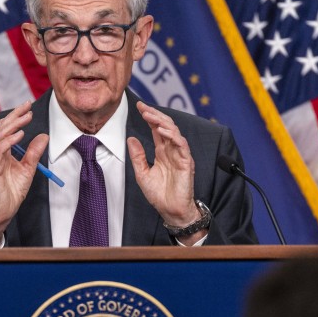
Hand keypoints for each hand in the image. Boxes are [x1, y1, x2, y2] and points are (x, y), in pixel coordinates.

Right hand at [0, 101, 48, 246]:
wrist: (2, 212)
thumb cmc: (11, 192)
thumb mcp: (28, 169)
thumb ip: (34, 152)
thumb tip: (44, 136)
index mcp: (2, 152)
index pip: (7, 129)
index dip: (17, 116)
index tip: (28, 106)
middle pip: (3, 128)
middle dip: (15, 115)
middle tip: (27, 105)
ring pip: (0, 136)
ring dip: (14, 125)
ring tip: (26, 117)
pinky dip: (9, 141)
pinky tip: (20, 135)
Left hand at [127, 101, 203, 239]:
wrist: (171, 210)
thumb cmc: (159, 195)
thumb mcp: (142, 173)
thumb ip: (138, 156)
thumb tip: (131, 139)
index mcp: (162, 152)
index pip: (157, 129)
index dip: (149, 117)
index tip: (139, 106)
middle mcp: (172, 151)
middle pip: (165, 126)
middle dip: (155, 115)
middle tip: (143, 107)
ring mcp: (180, 155)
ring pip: (174, 132)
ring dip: (162, 122)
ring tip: (150, 115)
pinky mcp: (186, 162)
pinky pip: (181, 145)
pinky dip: (172, 136)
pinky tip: (162, 131)